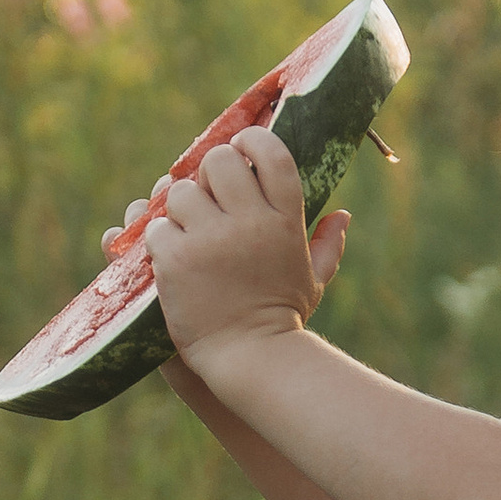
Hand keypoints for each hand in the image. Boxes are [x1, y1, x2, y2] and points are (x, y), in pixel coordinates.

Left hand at [142, 127, 327, 364]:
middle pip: (219, 161)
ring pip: (180, 192)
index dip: (252, 140)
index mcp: (285, 218)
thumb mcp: (312, 280)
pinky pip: (157, 228)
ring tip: (187, 232)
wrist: (250, 358)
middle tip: (206, 195)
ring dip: (179, 209)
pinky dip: (160, 241)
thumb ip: (327, 245)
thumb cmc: (282, 319)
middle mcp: (250, 222)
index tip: (240, 147)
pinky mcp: (176, 259)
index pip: (271, 152)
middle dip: (207, 173)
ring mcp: (211, 239)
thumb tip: (343, 216)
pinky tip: (171, 258)